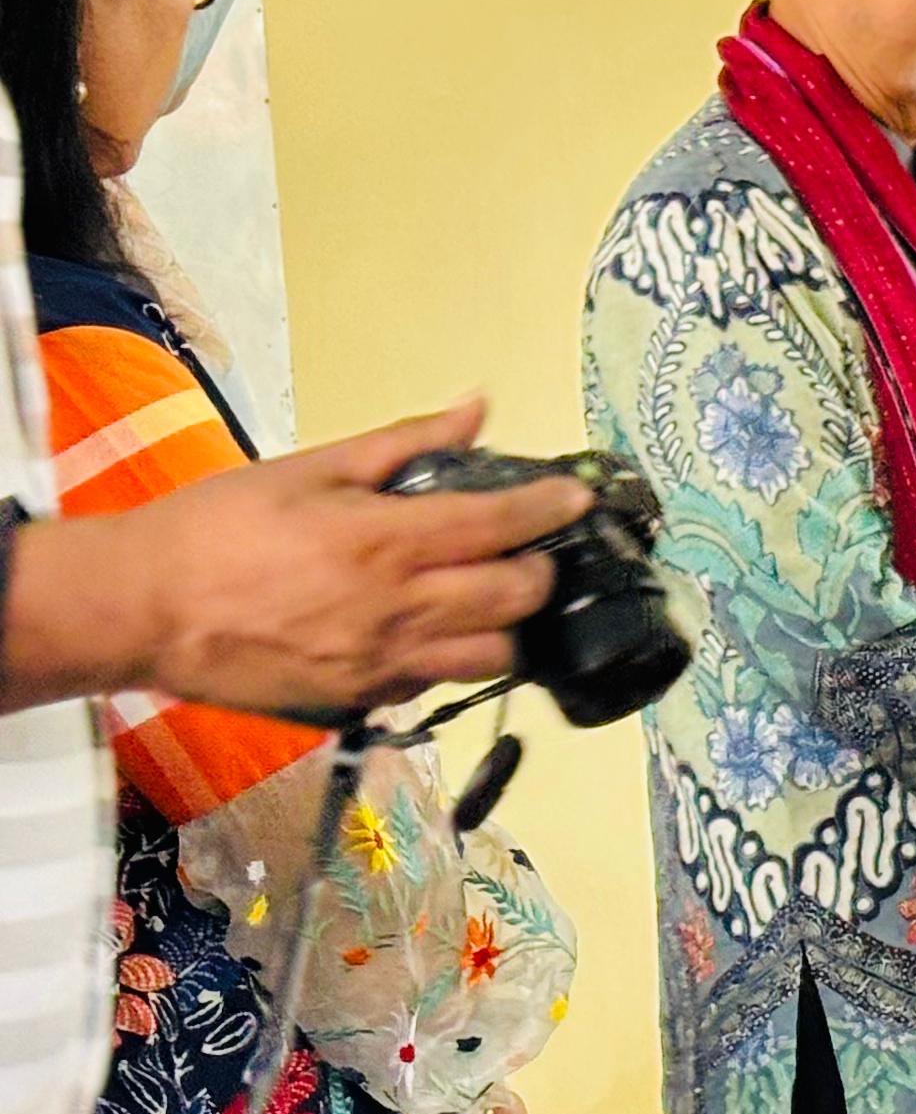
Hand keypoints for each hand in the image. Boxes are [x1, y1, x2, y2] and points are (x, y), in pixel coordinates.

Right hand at [27, 397, 593, 716]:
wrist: (140, 609)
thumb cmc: (215, 530)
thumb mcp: (308, 468)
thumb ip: (403, 445)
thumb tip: (473, 410)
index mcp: (385, 543)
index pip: (503, 526)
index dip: (552, 508)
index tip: (578, 498)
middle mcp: (397, 611)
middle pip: (517, 600)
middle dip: (537, 571)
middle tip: (524, 550)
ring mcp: (383, 666)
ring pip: (492, 657)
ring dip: (504, 625)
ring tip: (484, 597)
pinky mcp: (361, 703)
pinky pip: (435, 684)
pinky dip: (448, 656)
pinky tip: (426, 629)